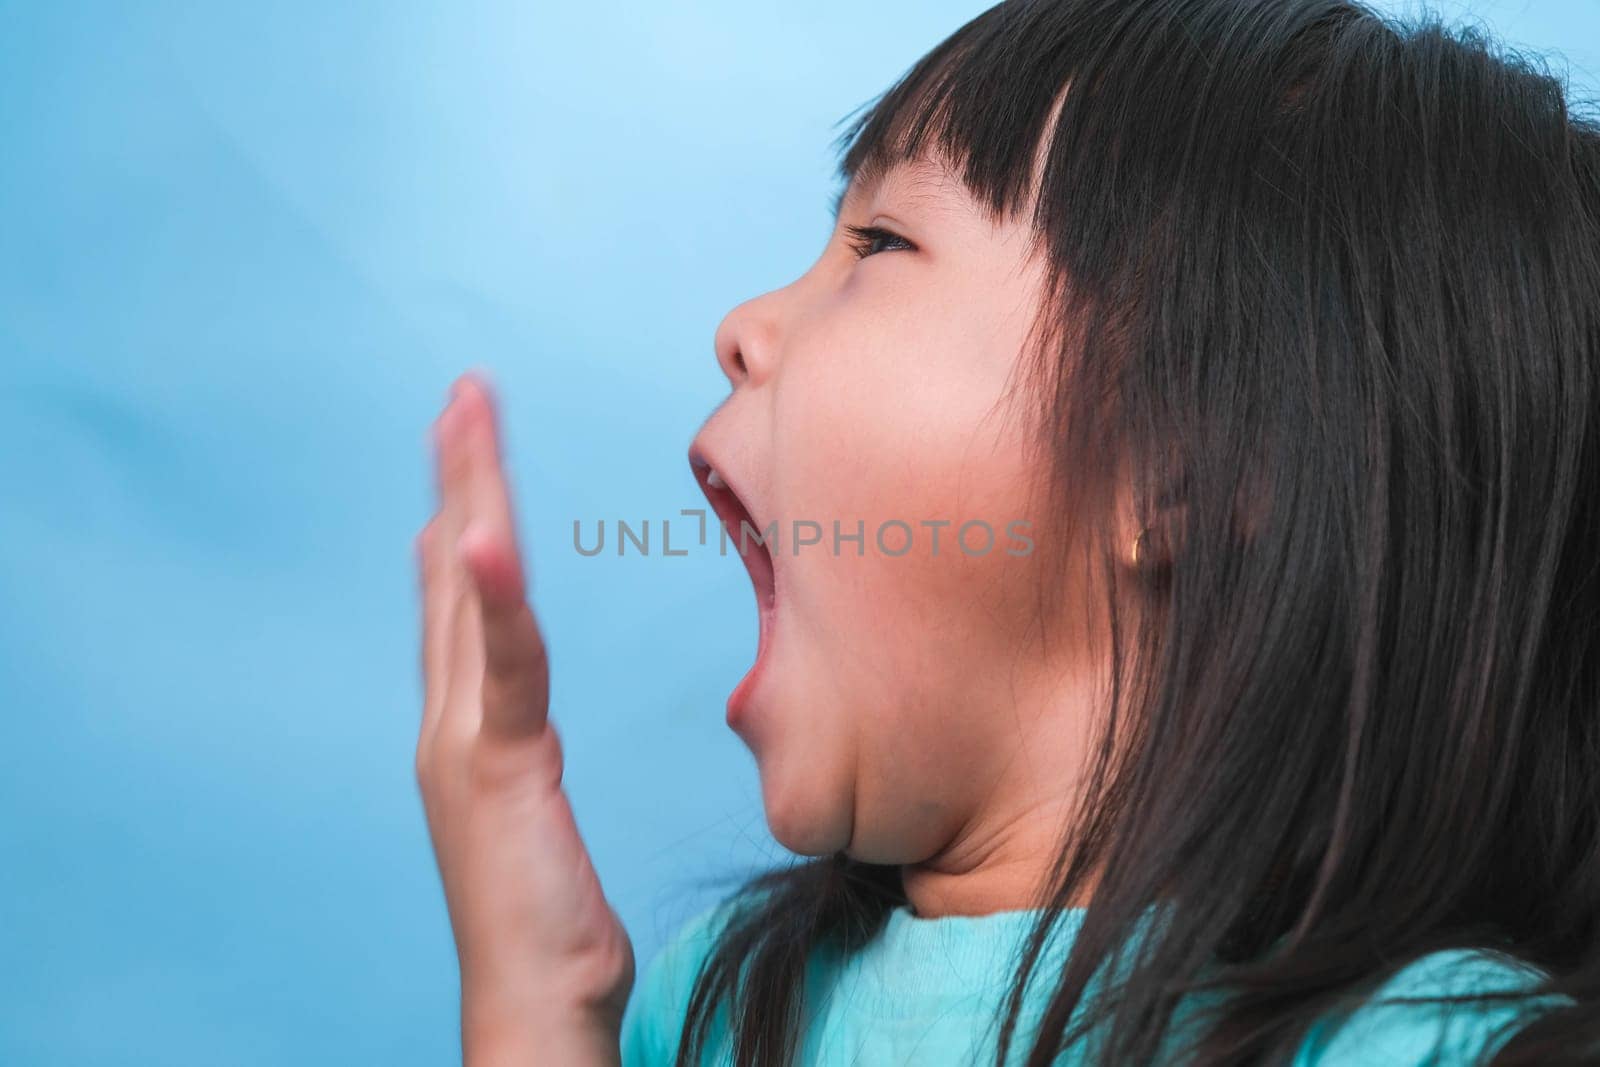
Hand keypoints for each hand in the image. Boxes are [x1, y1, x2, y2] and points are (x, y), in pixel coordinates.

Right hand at [414, 372, 633, 1062]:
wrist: (533, 1001)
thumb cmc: (545, 918)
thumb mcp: (534, 805)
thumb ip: (522, 740)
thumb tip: (527, 703)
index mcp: (469, 722)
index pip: (462, 596)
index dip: (463, 511)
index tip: (470, 439)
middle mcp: (451, 717)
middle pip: (453, 572)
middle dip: (460, 476)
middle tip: (465, 393)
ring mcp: (463, 739)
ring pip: (467, 596)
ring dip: (468, 497)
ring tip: (467, 417)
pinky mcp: (494, 767)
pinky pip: (500, 666)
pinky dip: (486, 595)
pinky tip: (479, 531)